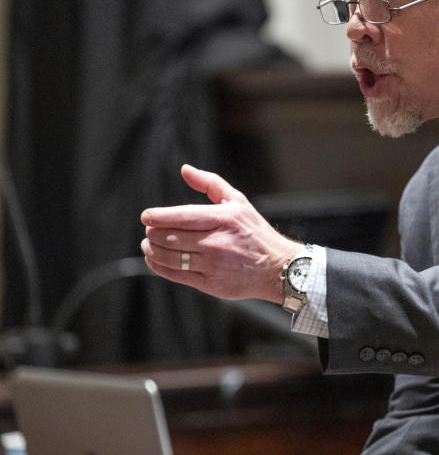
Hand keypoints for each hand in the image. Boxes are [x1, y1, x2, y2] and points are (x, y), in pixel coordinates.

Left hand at [141, 164, 301, 302]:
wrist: (276, 267)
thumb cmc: (255, 232)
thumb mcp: (238, 202)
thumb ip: (210, 183)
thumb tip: (185, 170)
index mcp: (224, 218)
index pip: (181, 216)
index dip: (158, 216)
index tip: (146, 216)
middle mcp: (217, 242)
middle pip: (170, 237)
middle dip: (152, 233)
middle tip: (149, 231)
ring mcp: (213, 264)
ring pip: (169, 257)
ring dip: (152, 250)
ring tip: (149, 245)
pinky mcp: (210, 284)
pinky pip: (176, 275)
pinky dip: (159, 267)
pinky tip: (155, 260)